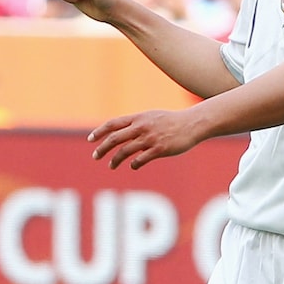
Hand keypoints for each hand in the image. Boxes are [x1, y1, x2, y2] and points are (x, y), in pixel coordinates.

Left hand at [88, 109, 202, 168]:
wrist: (193, 124)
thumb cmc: (173, 121)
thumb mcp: (152, 117)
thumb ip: (137, 123)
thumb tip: (122, 131)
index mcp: (138, 118)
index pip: (112, 124)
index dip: (99, 132)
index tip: (91, 140)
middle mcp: (141, 127)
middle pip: (115, 138)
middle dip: (102, 148)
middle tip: (95, 156)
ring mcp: (150, 139)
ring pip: (125, 151)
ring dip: (115, 160)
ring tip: (111, 166)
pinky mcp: (160, 149)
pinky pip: (141, 159)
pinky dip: (134, 164)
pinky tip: (133, 166)